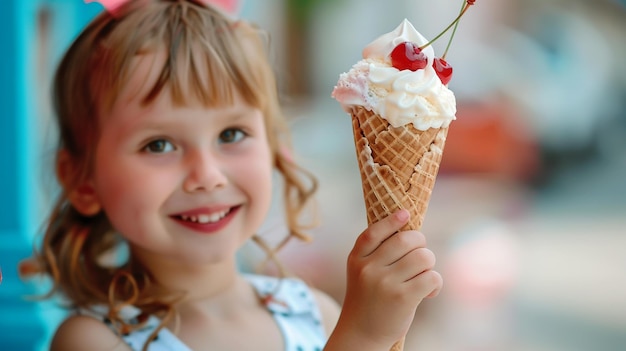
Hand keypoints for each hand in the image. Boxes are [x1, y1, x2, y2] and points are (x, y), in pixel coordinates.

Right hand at [331, 210, 442, 349]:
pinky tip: (428, 293)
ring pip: (424, 257)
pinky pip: (432, 277)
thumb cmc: (367, 301)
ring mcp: (385, 282)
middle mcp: (369, 268)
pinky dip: (436, 284)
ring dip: (429, 266)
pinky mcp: (403, 298)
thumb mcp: (361, 273)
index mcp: (357, 259)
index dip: (392, 220)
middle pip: (407, 240)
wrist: (360, 335)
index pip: (375, 231)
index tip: (405, 214)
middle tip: (420, 259)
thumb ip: (376, 253)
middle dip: (421, 245)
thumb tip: (409, 230)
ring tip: (423, 278)